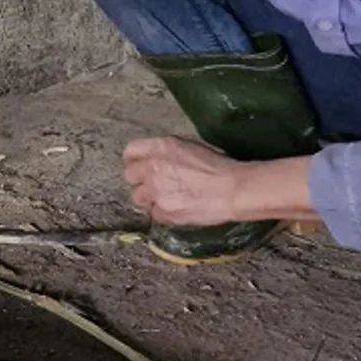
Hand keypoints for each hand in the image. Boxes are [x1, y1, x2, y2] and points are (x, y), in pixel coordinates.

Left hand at [122, 136, 241, 226]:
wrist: (232, 189)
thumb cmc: (218, 164)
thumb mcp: (189, 146)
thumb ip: (166, 151)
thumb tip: (158, 159)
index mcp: (161, 146)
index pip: (131, 151)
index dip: (133, 160)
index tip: (138, 165)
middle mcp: (153, 168)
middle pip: (129, 176)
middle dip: (139, 180)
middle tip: (152, 184)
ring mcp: (156, 191)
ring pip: (137, 197)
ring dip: (148, 198)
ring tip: (164, 198)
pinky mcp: (163, 212)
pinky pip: (154, 214)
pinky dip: (162, 213)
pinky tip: (176, 209)